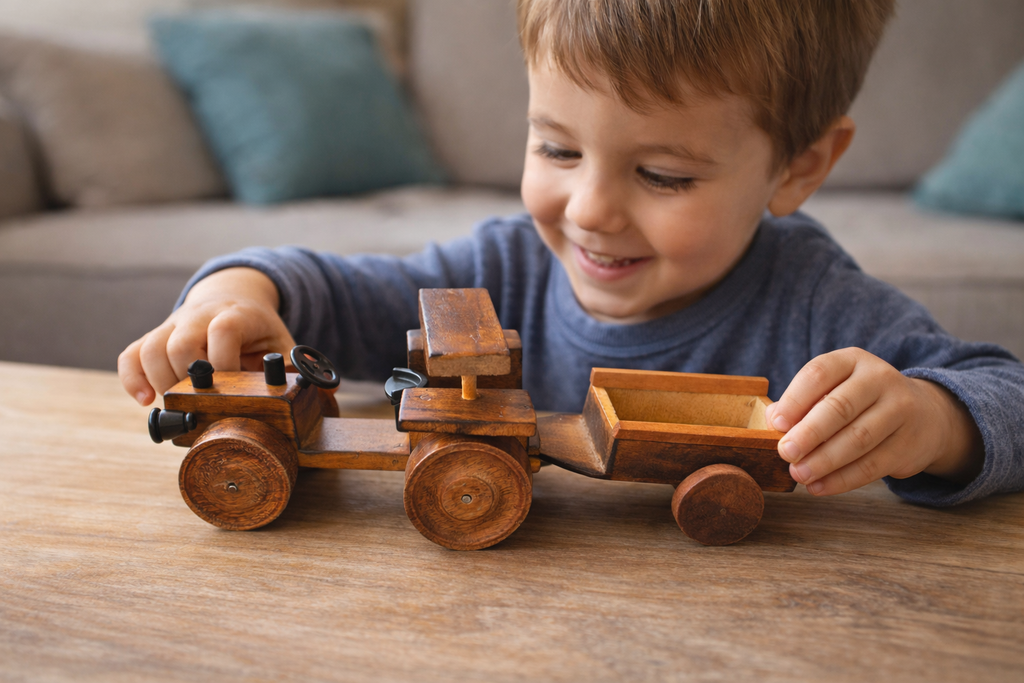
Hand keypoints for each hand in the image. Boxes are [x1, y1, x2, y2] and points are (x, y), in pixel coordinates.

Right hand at [118, 268, 296, 405]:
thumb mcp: (281, 341)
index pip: (223, 330)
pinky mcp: (157, 336)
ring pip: (150, 347)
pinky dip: (132, 378)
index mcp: (237, 314)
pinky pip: (131, 354)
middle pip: (180, 343)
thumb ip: (291, 366)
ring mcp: (174, 325)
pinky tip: (145, 401)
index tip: (231, 389)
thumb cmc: (258, 330)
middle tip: (201, 402)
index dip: (224, 362)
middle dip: (188, 379)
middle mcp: (200, 316)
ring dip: (159, 383)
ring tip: (176, 405)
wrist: (232, 296)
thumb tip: (314, 392)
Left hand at [764, 347, 983, 495]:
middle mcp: (880, 379)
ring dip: (824, 461)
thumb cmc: (861, 402)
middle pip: (840, 407)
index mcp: (853, 360)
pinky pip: (873, 465)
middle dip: (809, 433)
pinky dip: (842, 480)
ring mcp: (900, 410)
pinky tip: (820, 487)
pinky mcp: (909, 444)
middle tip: (785, 453)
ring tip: (799, 474)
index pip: (819, 373)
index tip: (776, 424)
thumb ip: (802, 402)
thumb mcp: (834, 389)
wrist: (924, 416)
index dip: (795, 399)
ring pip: (858, 438)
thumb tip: (773, 421)